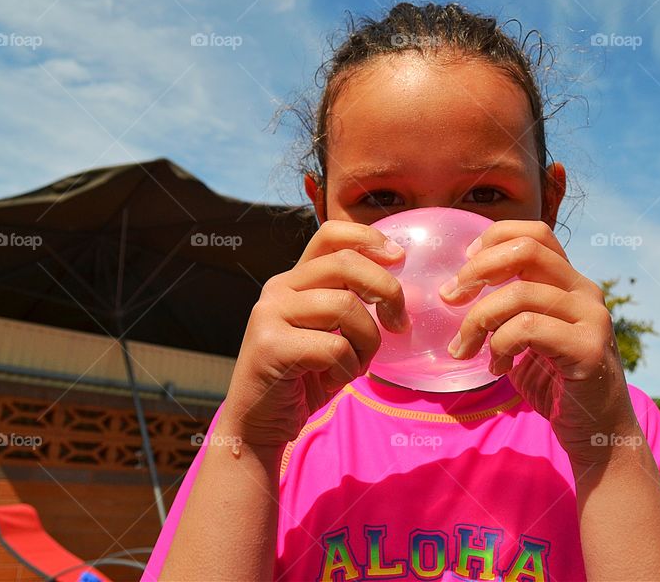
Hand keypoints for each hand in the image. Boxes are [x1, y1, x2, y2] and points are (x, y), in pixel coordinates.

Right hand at [221, 220, 408, 446]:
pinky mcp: (270, 345)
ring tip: (356, 364)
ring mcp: (270, 314)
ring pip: (346, 306)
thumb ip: (351, 306)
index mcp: (295, 280)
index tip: (398, 257)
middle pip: (346, 264)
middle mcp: (278, 288)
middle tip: (399, 323)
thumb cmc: (303, 379)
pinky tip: (333, 381)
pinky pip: (334, 346)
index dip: (368, 238)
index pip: (330, 235)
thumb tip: (398, 292)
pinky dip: (348, 368)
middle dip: (386, 290)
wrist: (259, 425)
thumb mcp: (331, 334)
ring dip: (367, 342)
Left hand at [440, 220, 639, 464]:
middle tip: (450, 297)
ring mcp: (591, 318)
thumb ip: (508, 309)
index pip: (535, 233)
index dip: (493, 239)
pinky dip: (500, 344)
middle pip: (527, 250)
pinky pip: (528, 329)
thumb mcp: (529, 337)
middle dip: (478, 269)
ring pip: (519, 293)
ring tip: (464, 349)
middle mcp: (585, 291)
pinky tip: (497, 367)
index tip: (464, 266)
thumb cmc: (556, 383)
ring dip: (477, 320)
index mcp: (570, 282)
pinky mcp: (588, 349)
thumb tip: (456, 290)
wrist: (598, 432)